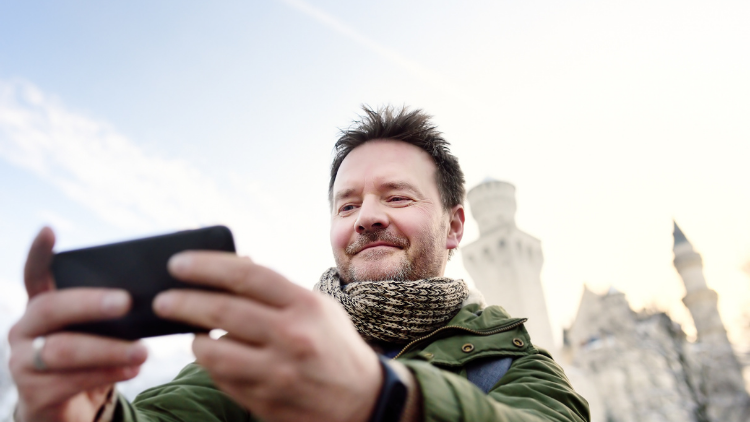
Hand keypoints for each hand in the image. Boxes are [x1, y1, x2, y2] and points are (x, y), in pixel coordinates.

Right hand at [8, 228, 147, 421]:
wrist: (73, 411)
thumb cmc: (93, 362)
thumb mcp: (102, 332)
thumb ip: (115, 312)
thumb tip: (163, 288)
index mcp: (42, 308)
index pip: (35, 274)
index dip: (39, 253)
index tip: (49, 229)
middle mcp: (24, 330)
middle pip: (51, 308)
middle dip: (91, 303)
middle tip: (127, 302)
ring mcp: (23, 362)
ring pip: (64, 349)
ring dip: (108, 348)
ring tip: (144, 351)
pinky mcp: (33, 394)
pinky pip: (69, 381)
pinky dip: (105, 374)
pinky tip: (132, 370)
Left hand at [153, 252, 383, 421]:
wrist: (362, 401)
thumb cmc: (334, 346)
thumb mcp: (317, 308)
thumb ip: (276, 289)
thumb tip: (232, 264)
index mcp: (305, 305)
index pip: (246, 275)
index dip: (206, 265)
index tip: (178, 264)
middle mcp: (292, 337)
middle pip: (222, 310)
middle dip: (182, 302)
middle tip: (162, 300)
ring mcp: (277, 373)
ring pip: (212, 351)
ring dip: (195, 339)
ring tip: (192, 333)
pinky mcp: (265, 402)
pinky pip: (221, 379)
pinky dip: (212, 366)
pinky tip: (215, 358)